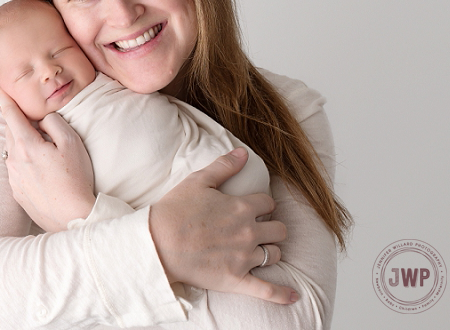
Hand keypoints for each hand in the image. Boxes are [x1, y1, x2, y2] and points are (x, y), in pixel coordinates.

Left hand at [0, 84, 95, 231]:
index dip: (2, 98)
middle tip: (32, 121)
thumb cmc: (75, 179)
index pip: (10, 114)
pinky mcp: (17, 192)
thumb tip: (41, 120)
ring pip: (13, 151)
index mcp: (27, 145)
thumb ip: (53, 123)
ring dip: (23, 144)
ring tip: (45, 153)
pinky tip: (43, 171)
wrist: (72, 217)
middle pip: (11, 132)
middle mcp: (14, 160)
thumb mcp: (71, 143)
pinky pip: (16, 169)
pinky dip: (25, 163)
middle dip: (18, 123)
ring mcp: (13, 178)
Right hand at [149, 148, 297, 304]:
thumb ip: (224, 166)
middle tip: (260, 229)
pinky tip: (293, 296)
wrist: (156, 242)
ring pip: (275, 255)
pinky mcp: (236, 280)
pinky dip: (282, 294)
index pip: (268, 203)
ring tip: (261, 250)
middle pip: (279, 230)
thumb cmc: (174, 210)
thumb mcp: (198, 180)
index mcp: (241, 207)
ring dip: (271, 251)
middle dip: (272, 227)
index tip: (254, 208)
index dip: (262, 205)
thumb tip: (243, 152)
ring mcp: (244, 258)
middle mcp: (248, 232)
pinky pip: (266, 290)